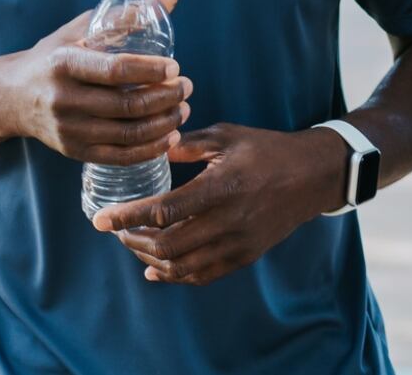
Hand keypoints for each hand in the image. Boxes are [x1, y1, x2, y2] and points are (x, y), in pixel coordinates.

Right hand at [6, 0, 191, 165]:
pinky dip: (150, 148)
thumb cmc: (54, 56)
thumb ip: (127, 14)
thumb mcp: (82, 28)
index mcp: (64, 63)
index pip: (114, 69)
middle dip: (165, 97)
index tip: (175, 67)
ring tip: (182, 109)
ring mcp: (69, 130)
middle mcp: (64, 99)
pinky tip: (170, 136)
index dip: (150, 70)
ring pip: (128, 133)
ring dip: (164, 123)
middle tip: (186, 87)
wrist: (13, 96)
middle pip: (126, 105)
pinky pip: (120, 156)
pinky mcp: (75, 151)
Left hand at [91, 123, 350, 285]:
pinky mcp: (245, 256)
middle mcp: (228, 221)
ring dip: (150, 259)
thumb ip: (188, 145)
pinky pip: (203, 275)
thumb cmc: (266, 149)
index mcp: (221, 187)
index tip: (99, 220)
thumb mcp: (228, 136)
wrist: (311, 176)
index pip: (164, 211)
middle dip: (133, 241)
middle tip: (115, 230)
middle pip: (167, 245)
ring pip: (182, 266)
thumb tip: (153, 147)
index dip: (127, 218)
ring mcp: (238, 243)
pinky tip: (156, 268)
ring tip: (132, 244)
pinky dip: (175, 275)